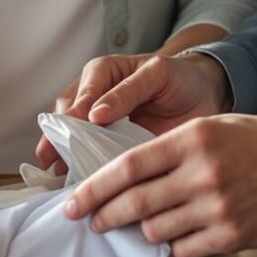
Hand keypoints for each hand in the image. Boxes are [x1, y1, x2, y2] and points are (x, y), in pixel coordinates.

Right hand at [33, 51, 231, 171]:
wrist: (203, 94)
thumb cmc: (179, 78)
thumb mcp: (157, 74)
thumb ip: (128, 91)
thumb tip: (94, 115)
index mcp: (102, 73)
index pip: (79, 95)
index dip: (72, 116)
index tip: (70, 134)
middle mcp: (94, 98)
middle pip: (65, 118)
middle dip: (57, 140)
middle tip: (52, 161)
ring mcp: (99, 124)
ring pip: (70, 138)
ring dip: (63, 156)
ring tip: (59, 175)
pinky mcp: (111, 145)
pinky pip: (91, 156)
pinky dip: (83, 168)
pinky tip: (79, 183)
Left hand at [61, 115, 256, 256]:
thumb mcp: (214, 128)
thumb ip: (172, 150)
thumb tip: (132, 177)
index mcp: (193, 140)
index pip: (128, 167)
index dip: (95, 188)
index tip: (75, 202)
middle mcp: (202, 173)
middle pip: (135, 204)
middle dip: (105, 216)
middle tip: (93, 222)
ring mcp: (217, 208)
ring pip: (157, 231)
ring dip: (144, 231)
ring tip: (145, 225)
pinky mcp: (232, 235)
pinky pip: (185, 249)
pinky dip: (175, 246)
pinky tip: (180, 235)